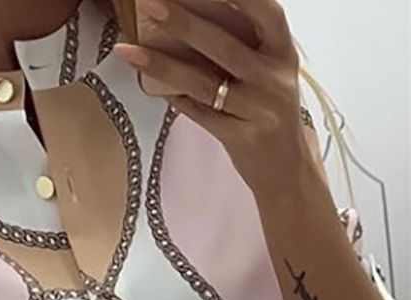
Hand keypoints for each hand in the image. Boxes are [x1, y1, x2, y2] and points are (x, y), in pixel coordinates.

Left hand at [113, 0, 312, 193]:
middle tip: (151, 3)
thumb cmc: (270, 111)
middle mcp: (274, 79)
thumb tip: (189, 18)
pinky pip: (199, 114)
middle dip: (184, 22)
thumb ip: (245, 47)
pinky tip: (151, 86)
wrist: (287, 167)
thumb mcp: (269, 73)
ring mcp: (257, 111)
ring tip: (129, 50)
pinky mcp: (240, 137)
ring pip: (203, 84)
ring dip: (163, 65)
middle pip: (225, 47)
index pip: (267, 13)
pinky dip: (174, 98)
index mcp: (283, 54)